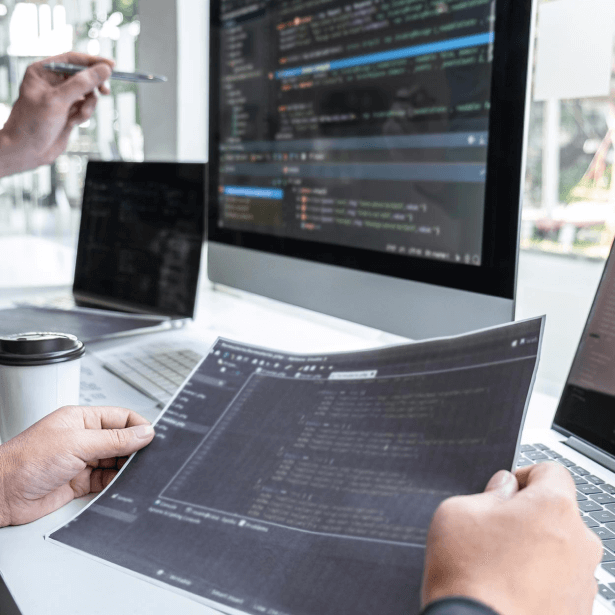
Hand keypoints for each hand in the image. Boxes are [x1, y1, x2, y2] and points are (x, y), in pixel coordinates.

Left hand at [0, 52, 113, 176]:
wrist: (27, 151)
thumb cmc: (33, 123)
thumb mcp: (58, 100)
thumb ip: (82, 83)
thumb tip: (104, 70)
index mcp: (43, 72)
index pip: (72, 60)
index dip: (92, 62)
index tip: (111, 66)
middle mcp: (52, 83)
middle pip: (83, 76)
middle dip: (93, 85)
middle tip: (105, 91)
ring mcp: (61, 98)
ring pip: (87, 94)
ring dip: (88, 105)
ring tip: (77, 116)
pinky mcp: (69, 112)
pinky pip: (86, 108)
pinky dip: (84, 115)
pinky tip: (73, 122)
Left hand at [0, 405, 154, 525]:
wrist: (0, 494)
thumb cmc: (25, 461)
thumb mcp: (77, 444)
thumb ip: (114, 439)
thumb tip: (144, 433)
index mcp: (81, 419)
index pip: (121, 417)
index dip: (139, 426)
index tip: (154, 437)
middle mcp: (83, 438)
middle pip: (121, 440)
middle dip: (135, 448)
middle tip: (150, 457)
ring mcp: (81, 461)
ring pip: (115, 461)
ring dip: (127, 467)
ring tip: (139, 472)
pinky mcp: (79, 483)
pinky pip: (106, 480)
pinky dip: (117, 483)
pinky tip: (123, 484)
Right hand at [421, 462, 601, 614]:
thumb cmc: (468, 575)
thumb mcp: (458, 512)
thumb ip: (487, 492)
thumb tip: (503, 490)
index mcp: (553, 507)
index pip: (551, 471)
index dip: (525, 475)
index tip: (507, 489)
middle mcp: (579, 542)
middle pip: (557, 513)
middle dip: (529, 516)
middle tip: (495, 530)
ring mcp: (583, 581)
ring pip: (560, 550)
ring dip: (536, 550)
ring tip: (499, 567)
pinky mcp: (578, 611)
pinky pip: (561, 583)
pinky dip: (540, 582)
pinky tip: (509, 591)